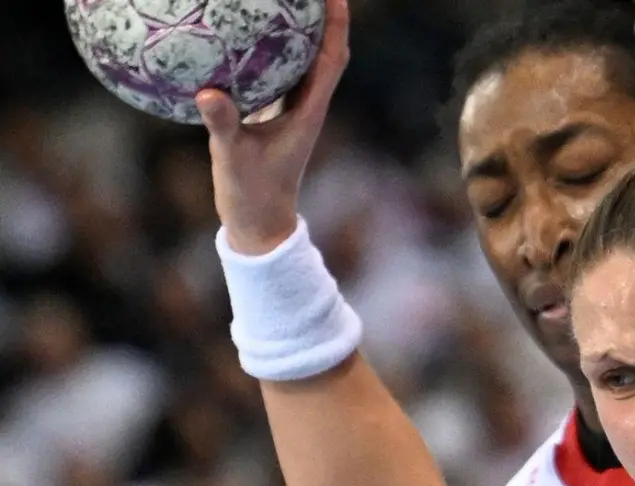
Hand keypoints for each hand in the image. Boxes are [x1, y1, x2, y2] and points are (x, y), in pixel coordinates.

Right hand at [196, 0, 350, 253]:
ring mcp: (294, 112)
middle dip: (324, 19)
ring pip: (305, 63)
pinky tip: (251, 34)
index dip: (336, 27)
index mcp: (309, 113)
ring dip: (302, 32)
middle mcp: (308, 108)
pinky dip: (274, 52)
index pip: (331, 61)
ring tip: (287, 0)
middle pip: (325, 53)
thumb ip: (223, 124)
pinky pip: (281, 74)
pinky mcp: (277, 116)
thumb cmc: (251, 194)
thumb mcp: (232, 157)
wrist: (260, 224)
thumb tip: (207, 93)